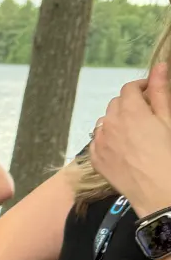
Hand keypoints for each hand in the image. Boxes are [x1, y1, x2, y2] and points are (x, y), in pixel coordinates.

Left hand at [90, 64, 170, 216]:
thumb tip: (160, 66)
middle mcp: (110, 124)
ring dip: (117, 121)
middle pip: (115, 104)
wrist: (158, 192)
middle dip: (129, 104)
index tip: (151, 92)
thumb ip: (160, 91)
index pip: (130, 88)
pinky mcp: (96, 160)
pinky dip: (107, 139)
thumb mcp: (168, 119)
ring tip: (134, 131)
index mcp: (130, 110)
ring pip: (104, 122)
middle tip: (147, 113)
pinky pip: (97, 142)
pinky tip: (123, 147)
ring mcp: (100, 143)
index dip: (142, 87)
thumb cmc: (168, 155)